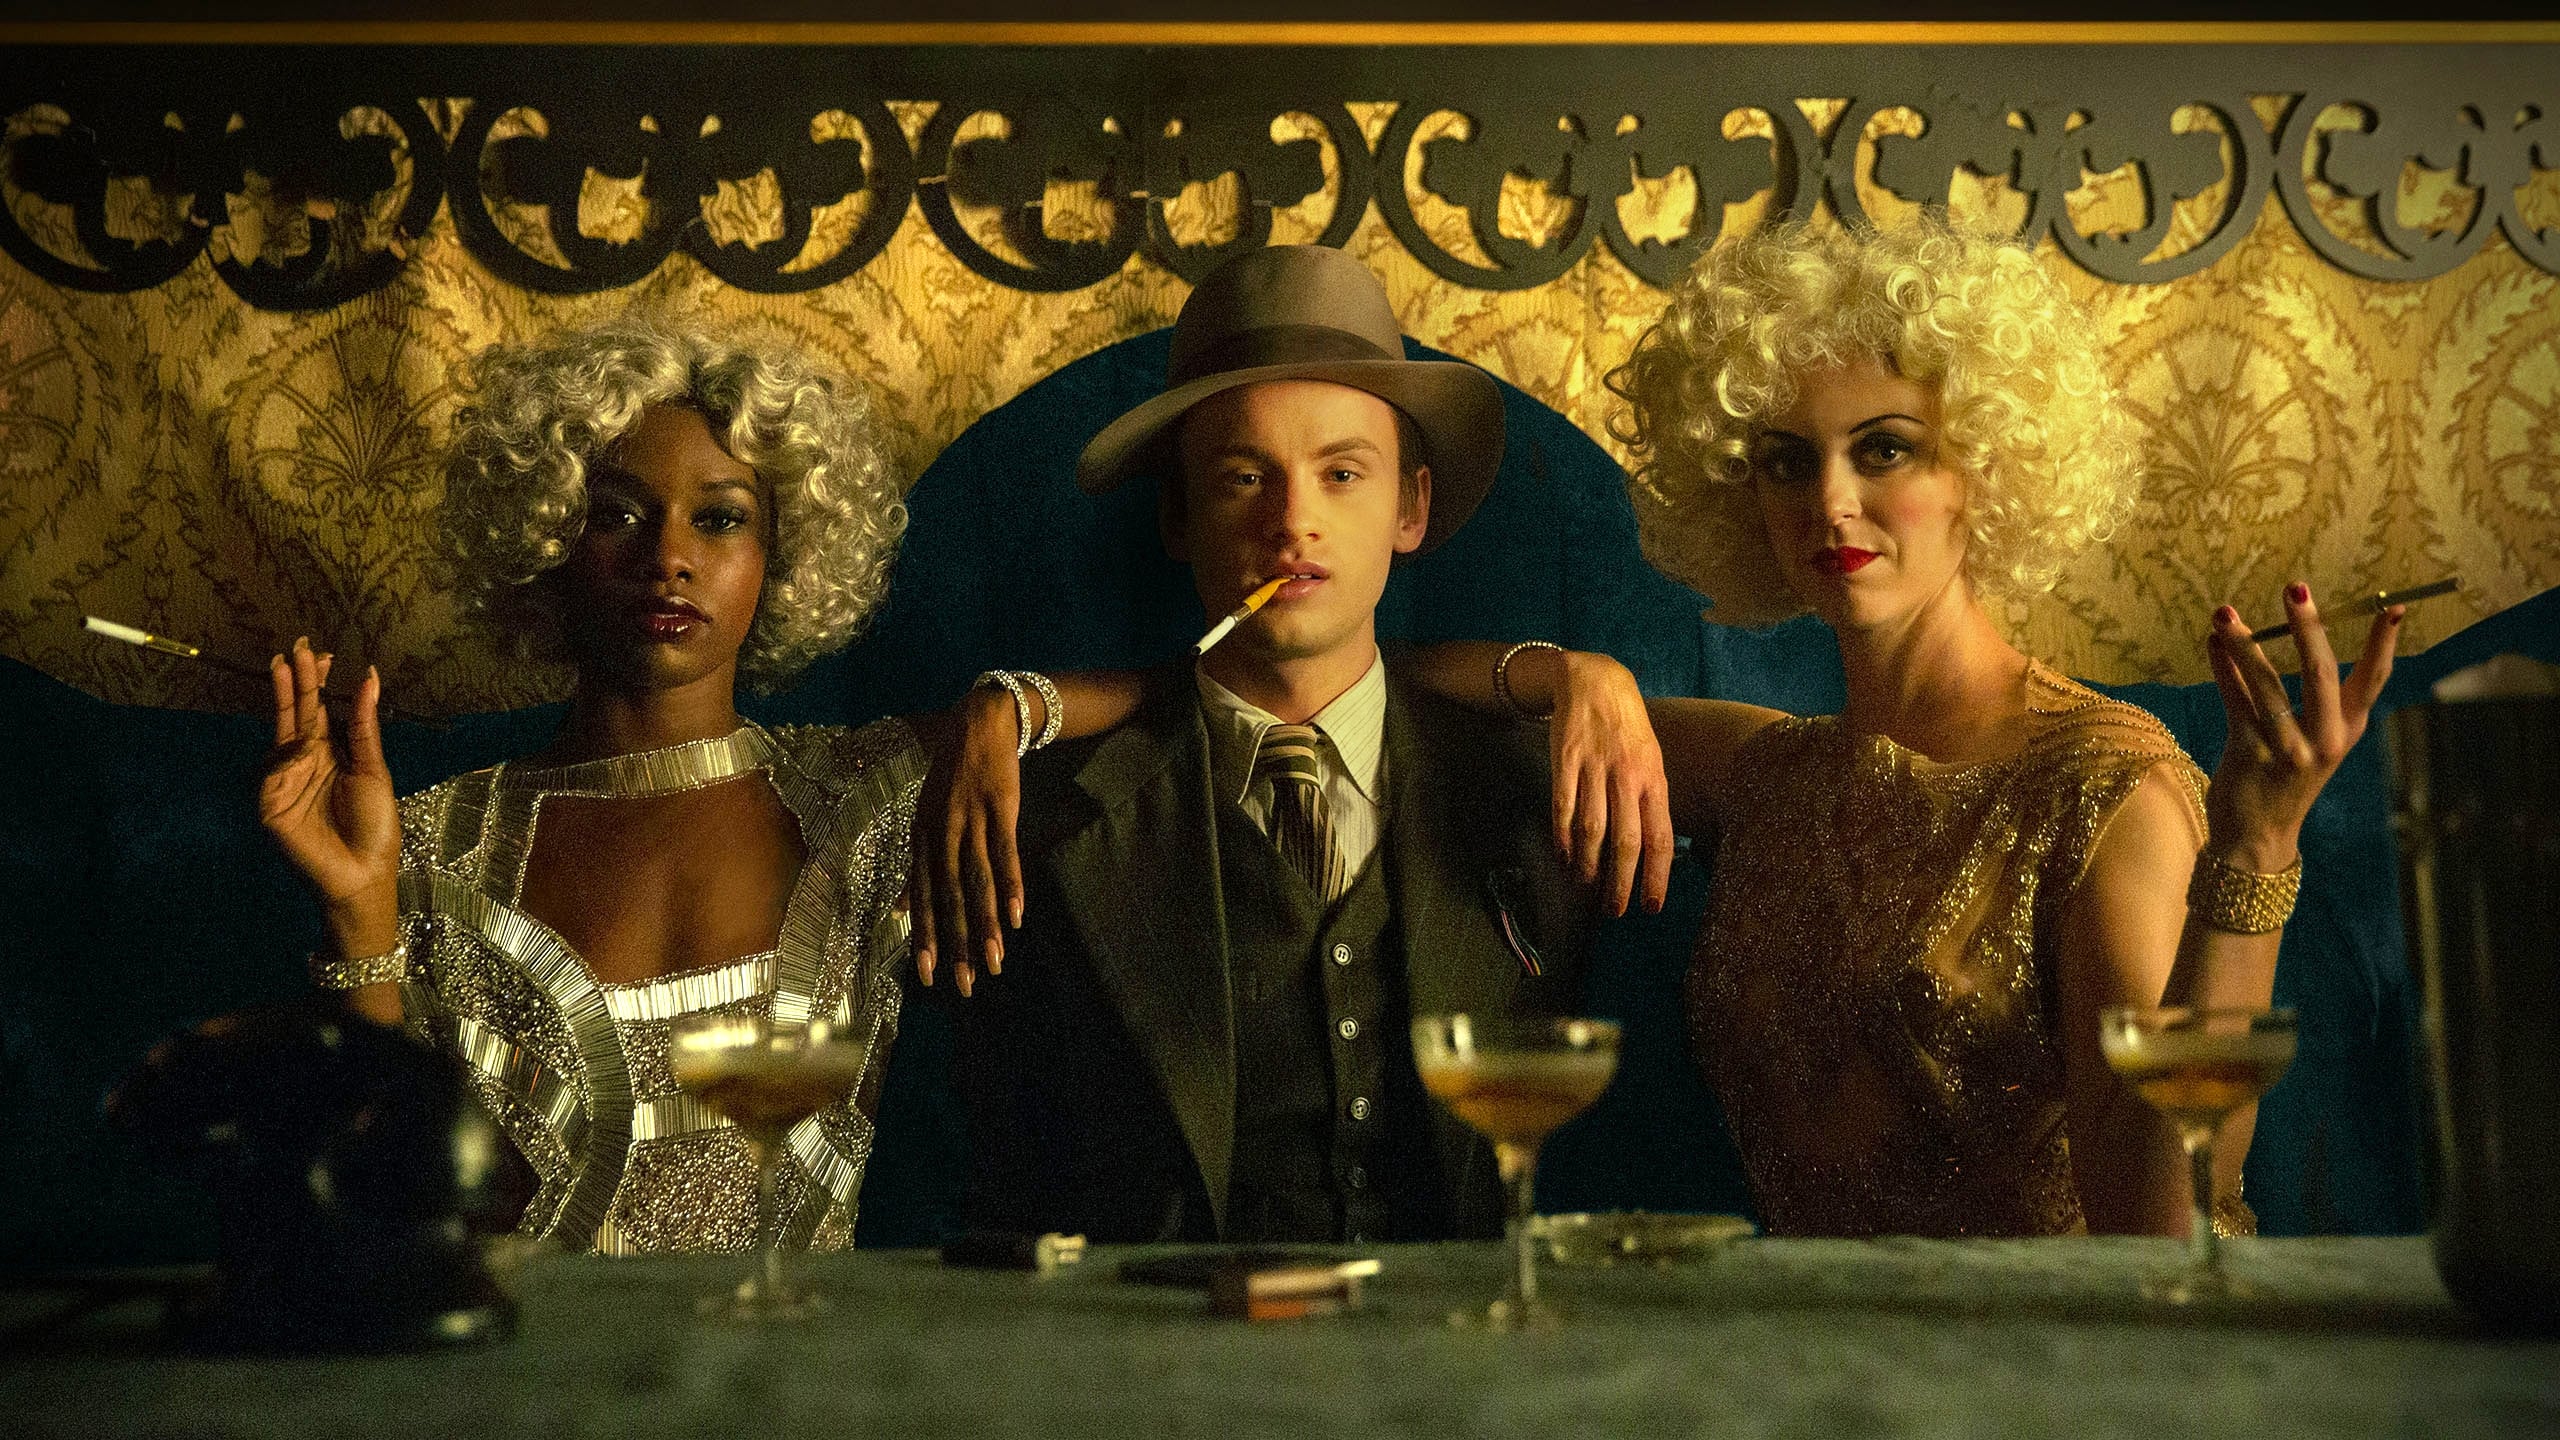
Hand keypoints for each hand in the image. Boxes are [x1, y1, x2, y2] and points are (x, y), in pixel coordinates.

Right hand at [258, 638, 399, 945]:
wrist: (364, 871)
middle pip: (296, 714)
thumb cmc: (374, 823)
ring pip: (281, 733)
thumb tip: (369, 677)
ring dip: (285, 701)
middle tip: (295, 647)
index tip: (322, 653)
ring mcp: (284, 780)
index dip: (318, 682)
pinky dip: (286, 757)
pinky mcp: (271, 804)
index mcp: (330, 753)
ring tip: (289, 668)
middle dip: (296, 682)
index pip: (319, 710)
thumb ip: (364, 725)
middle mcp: (304, 762)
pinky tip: (301, 745)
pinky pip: (274, 772)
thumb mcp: (372, 768)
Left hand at [908, 686, 1024, 997]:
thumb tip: (896, 909)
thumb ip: (914, 866)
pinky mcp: (1001, 810)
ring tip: (994, 961)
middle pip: (948, 899)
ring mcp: (972, 822)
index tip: (928, 977)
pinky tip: (1016, 916)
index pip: (921, 898)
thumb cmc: (952, 777)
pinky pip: (1006, 855)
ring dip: (986, 925)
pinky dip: (1011, 886)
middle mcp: (942, 835)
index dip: (924, 938)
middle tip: (963, 984)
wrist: (979, 724)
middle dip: (956, 944)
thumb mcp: (923, 818)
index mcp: (922, 840)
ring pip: (977, 883)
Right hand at [1545, 651, 1675, 915]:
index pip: (1660, 837)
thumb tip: (1655, 850)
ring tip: (1586, 888)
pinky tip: (1562, 856)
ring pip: (1591, 829)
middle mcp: (1627, 776)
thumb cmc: (1628, 729)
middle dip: (1621, 882)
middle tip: (1614, 911)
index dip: (1657, 875)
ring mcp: (1595, 768)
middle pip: (1626, 840)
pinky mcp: (1566, 760)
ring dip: (1588, 865)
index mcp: (1654, 779)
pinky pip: (1563, 806)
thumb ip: (1652, 800)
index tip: (1651, 906)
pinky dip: (1562, 836)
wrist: (1595, 682)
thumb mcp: (1652, 759)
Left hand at [2202, 582, 2401, 869]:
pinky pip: (2234, 700)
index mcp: (2347, 730)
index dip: (2382, 644)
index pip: (2373, 680)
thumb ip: (2298, 697)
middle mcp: (2325, 739)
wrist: (2257, 838)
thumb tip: (2271, 637)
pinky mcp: (2251, 753)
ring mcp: (2289, 748)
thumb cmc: (2282, 778)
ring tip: (2224, 613)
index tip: (2391, 607)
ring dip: (2244, 643)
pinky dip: (2221, 668)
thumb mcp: (2307, 740)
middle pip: (2321, 672)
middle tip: (2295, 588)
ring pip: (2267, 683)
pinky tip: (2212, 644)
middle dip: (2308, 627)